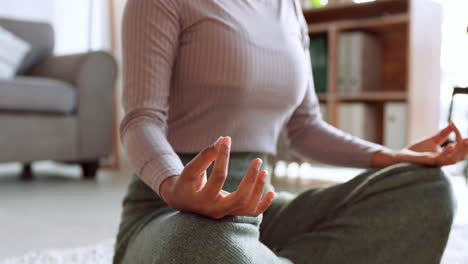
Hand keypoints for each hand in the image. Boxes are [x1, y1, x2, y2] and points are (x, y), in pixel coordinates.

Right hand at [159, 136, 274, 218]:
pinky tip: (272, 192)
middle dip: (251, 179)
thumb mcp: (191, 169)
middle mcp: (215, 210)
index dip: (223, 156)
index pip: (218, 177)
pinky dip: (263, 204)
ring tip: (264, 171)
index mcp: (202, 199)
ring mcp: (225, 213)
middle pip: (239, 198)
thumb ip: (206, 156)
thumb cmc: (186, 182)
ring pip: (247, 207)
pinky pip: (251, 212)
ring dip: (259, 190)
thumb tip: (223, 140)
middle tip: (258, 160)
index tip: (226, 140)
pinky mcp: (232, 213)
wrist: (182, 202)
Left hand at [372, 122, 467, 167]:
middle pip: (460, 157)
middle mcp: (443, 161)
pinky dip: (446, 153)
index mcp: (445, 156)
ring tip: (466, 140)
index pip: (458, 148)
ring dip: (460, 150)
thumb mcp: (432, 140)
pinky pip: (440, 159)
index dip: (459, 138)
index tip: (454, 125)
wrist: (401, 156)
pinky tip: (451, 146)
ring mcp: (436, 162)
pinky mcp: (428, 162)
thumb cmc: (415, 151)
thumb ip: (442, 134)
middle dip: (466, 148)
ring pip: (453, 159)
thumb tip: (452, 124)